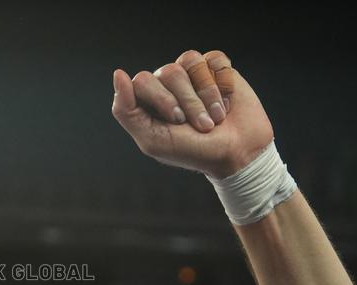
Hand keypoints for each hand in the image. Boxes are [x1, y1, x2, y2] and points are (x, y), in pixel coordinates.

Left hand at [111, 50, 273, 178]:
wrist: (237, 152)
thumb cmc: (192, 151)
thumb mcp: (152, 140)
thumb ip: (126, 111)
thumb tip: (119, 74)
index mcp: (147, 101)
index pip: (142, 81)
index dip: (162, 100)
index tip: (177, 121)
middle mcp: (166, 83)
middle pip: (168, 72)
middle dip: (188, 102)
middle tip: (200, 125)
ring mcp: (191, 73)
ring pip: (190, 61)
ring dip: (207, 94)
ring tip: (215, 117)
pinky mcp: (216, 68)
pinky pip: (213, 59)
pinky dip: (223, 84)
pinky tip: (226, 102)